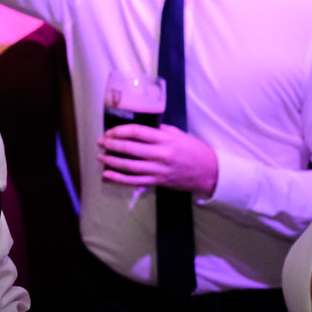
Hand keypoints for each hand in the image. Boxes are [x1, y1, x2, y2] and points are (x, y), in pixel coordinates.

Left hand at [99, 124, 218, 197]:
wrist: (210, 173)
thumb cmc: (196, 151)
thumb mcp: (180, 135)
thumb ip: (161, 131)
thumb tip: (143, 129)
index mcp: (166, 140)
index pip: (137, 132)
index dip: (120, 131)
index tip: (110, 131)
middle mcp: (161, 155)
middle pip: (130, 149)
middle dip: (112, 145)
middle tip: (100, 142)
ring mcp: (159, 170)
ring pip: (130, 166)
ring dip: (112, 161)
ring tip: (100, 157)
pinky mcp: (159, 182)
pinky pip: (135, 181)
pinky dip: (119, 179)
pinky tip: (108, 175)